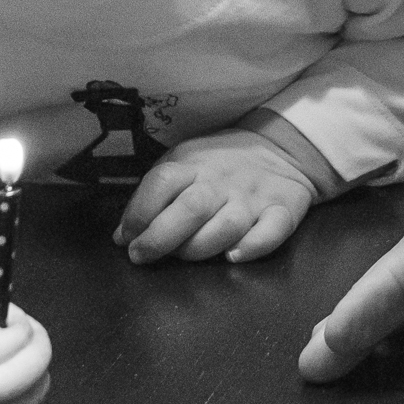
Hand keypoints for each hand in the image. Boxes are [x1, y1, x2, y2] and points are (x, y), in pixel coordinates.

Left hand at [114, 128, 317, 264]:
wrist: (277, 147)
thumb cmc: (217, 164)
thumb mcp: (181, 165)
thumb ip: (152, 197)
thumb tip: (122, 236)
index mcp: (192, 165)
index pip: (161, 182)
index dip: (138, 212)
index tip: (126, 237)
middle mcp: (221, 182)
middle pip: (191, 208)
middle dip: (160, 237)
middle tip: (141, 255)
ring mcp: (252, 198)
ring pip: (227, 225)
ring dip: (200, 247)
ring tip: (184, 256)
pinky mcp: (281, 211)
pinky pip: (272, 231)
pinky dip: (254, 246)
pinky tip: (234, 255)